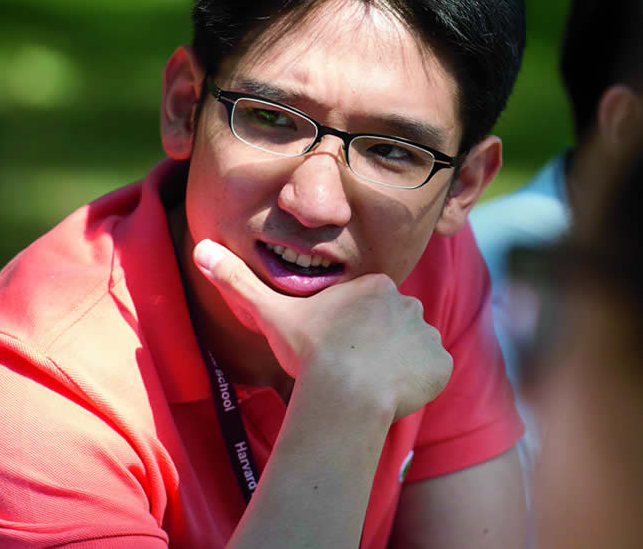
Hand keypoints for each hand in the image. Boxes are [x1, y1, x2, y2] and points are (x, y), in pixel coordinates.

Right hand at [193, 239, 452, 420]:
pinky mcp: (441, 364)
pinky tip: (393, 393)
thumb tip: (200, 248)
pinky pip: (433, 370)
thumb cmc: (309, 353)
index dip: (351, 330)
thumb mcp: (270, 313)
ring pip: (413, 347)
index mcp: (374, 285)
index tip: (336, 350)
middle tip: (352, 368)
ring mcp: (427, 333)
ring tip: (371, 382)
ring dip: (398, 363)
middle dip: (377, 344)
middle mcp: (408, 301)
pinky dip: (419, 382)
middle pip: (393, 323)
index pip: (368, 306)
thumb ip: (238, 281)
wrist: (346, 394)